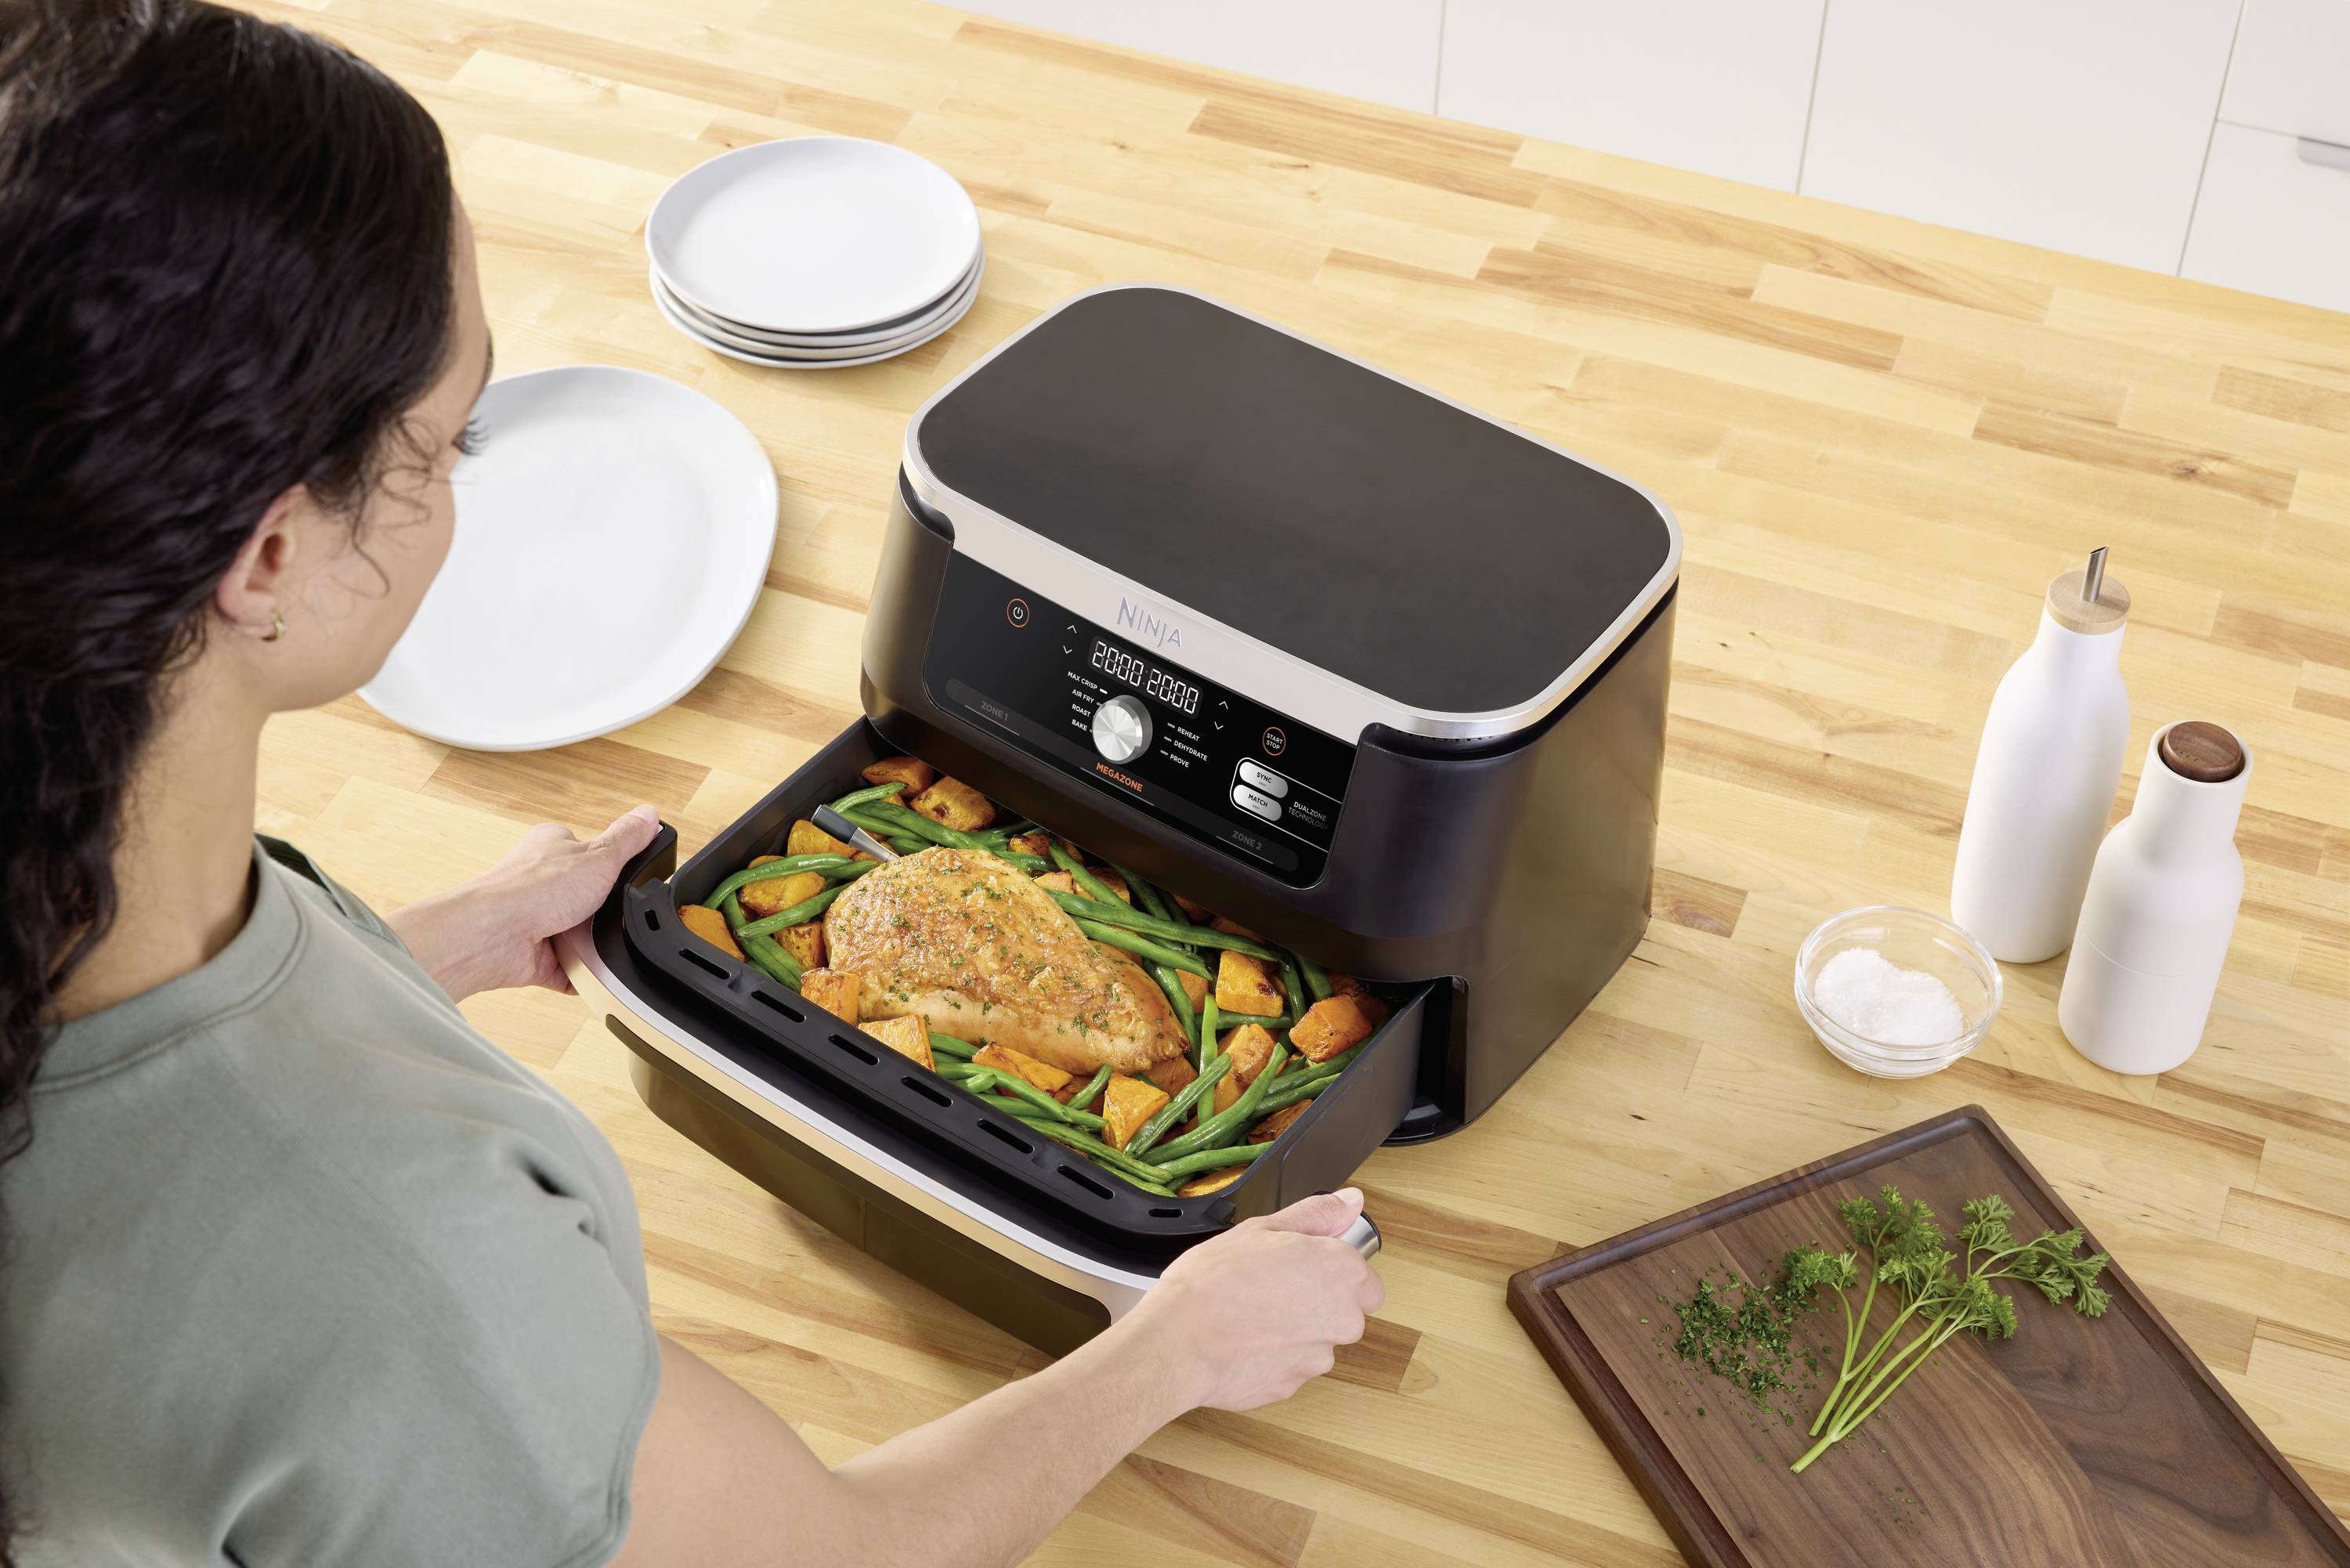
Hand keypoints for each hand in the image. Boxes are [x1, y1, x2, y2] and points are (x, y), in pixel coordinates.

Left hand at [389, 805, 661, 1000]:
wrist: (497, 935)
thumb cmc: (534, 888)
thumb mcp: (600, 855)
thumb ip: (628, 838)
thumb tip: (648, 815)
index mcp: (552, 847)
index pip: (587, 849)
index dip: (610, 863)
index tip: (628, 872)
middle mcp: (539, 881)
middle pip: (587, 894)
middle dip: (604, 908)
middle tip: (616, 909)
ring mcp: (535, 918)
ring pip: (578, 932)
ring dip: (593, 941)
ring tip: (599, 939)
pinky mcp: (534, 953)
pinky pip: (568, 967)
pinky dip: (581, 972)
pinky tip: (588, 968)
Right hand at [1126, 1188, 1383, 1412]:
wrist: (1180, 1341)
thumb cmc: (1215, 1282)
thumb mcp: (1263, 1229)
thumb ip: (1316, 1215)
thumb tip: (1351, 1201)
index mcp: (1342, 1272)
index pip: (1364, 1279)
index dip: (1332, 1273)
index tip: (1301, 1269)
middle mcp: (1343, 1318)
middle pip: (1343, 1313)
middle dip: (1315, 1304)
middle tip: (1268, 1289)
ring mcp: (1318, 1358)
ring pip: (1315, 1342)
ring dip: (1292, 1332)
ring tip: (1248, 1316)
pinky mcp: (1293, 1386)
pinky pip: (1289, 1367)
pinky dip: (1271, 1356)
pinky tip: (1241, 1341)